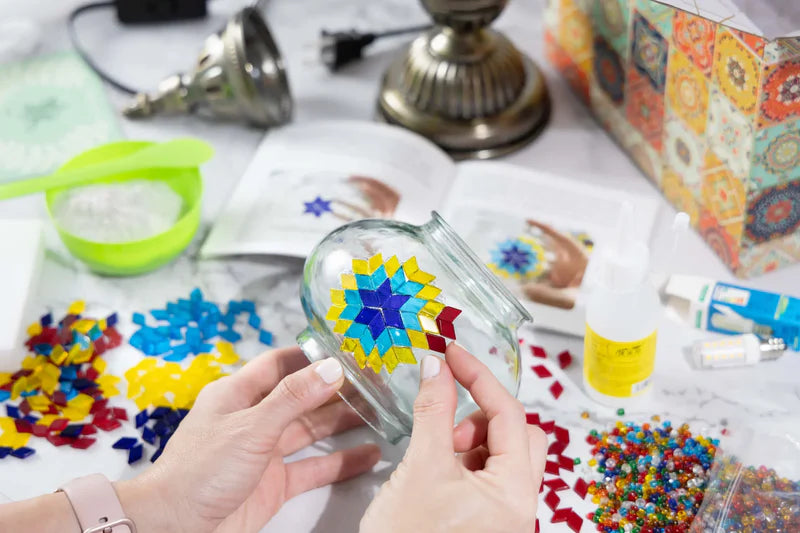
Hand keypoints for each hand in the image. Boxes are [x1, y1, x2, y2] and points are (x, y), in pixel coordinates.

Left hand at [117, 347, 380, 532]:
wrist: (174, 527)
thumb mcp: (251, 427)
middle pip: (301, 396)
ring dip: (342, 422)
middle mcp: (252, 419)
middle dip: (335, 388)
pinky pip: (313, 468)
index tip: (345, 347)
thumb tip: (331, 367)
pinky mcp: (273, 484)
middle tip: (373, 381)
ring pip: (310, 430)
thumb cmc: (199, 471)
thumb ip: (293, 398)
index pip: (279, 364)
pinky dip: (340, 462)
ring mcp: (263, 452)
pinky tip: (367, 456)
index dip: (311, 354)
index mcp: (238, 394)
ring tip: (380, 412)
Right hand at [360, 344, 545, 532]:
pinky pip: (484, 472)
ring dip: (469, 438)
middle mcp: (518, 501)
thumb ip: (433, 411)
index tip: (452, 353)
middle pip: (516, 433)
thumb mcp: (421, 468)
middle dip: (479, 416)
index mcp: (515, 491)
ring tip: (435, 452)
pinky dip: (463, 457)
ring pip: (500, 453)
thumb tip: (437, 367)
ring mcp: (502, 510)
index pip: (509, 414)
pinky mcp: (485, 516)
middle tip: (445, 424)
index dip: (479, 377)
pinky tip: (435, 468)